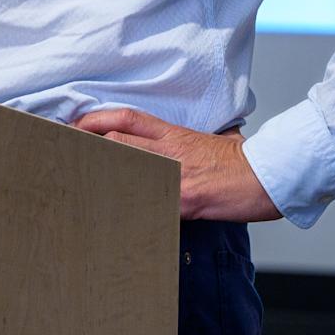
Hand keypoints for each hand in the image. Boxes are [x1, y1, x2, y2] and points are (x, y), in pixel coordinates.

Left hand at [74, 106, 282, 222]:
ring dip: (101, 175)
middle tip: (63, 157)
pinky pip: (151, 201)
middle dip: (86, 146)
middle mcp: (170, 150)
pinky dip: (132, 207)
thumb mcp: (210, 141)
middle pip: (116, 139)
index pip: (126, 118)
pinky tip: (114, 216)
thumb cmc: (243, 161)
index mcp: (174, 134)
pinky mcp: (187, 198)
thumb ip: (184, 142)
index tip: (73, 127)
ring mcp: (176, 174)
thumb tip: (170, 147)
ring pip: (126, 165)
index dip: (94, 119)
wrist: (271, 174)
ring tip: (76, 186)